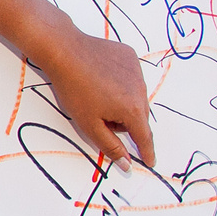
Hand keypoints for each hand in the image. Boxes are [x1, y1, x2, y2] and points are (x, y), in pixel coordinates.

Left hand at [35, 24, 153, 168]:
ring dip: (122, 101)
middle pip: (138, 116)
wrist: (65, 51)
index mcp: (133, 110)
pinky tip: (100, 76)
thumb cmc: (74, 89)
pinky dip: (120, 82)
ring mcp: (137, 71)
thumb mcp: (89, 124)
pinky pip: (130, 77)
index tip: (150, 161)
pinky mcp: (130, 56)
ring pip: (135, 96)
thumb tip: (127, 164)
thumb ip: (111, 146)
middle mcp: (141, 90)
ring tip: (96, 93)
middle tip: (98, 114)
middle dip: (123, 121)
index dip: (147, 151)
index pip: (144, 137)